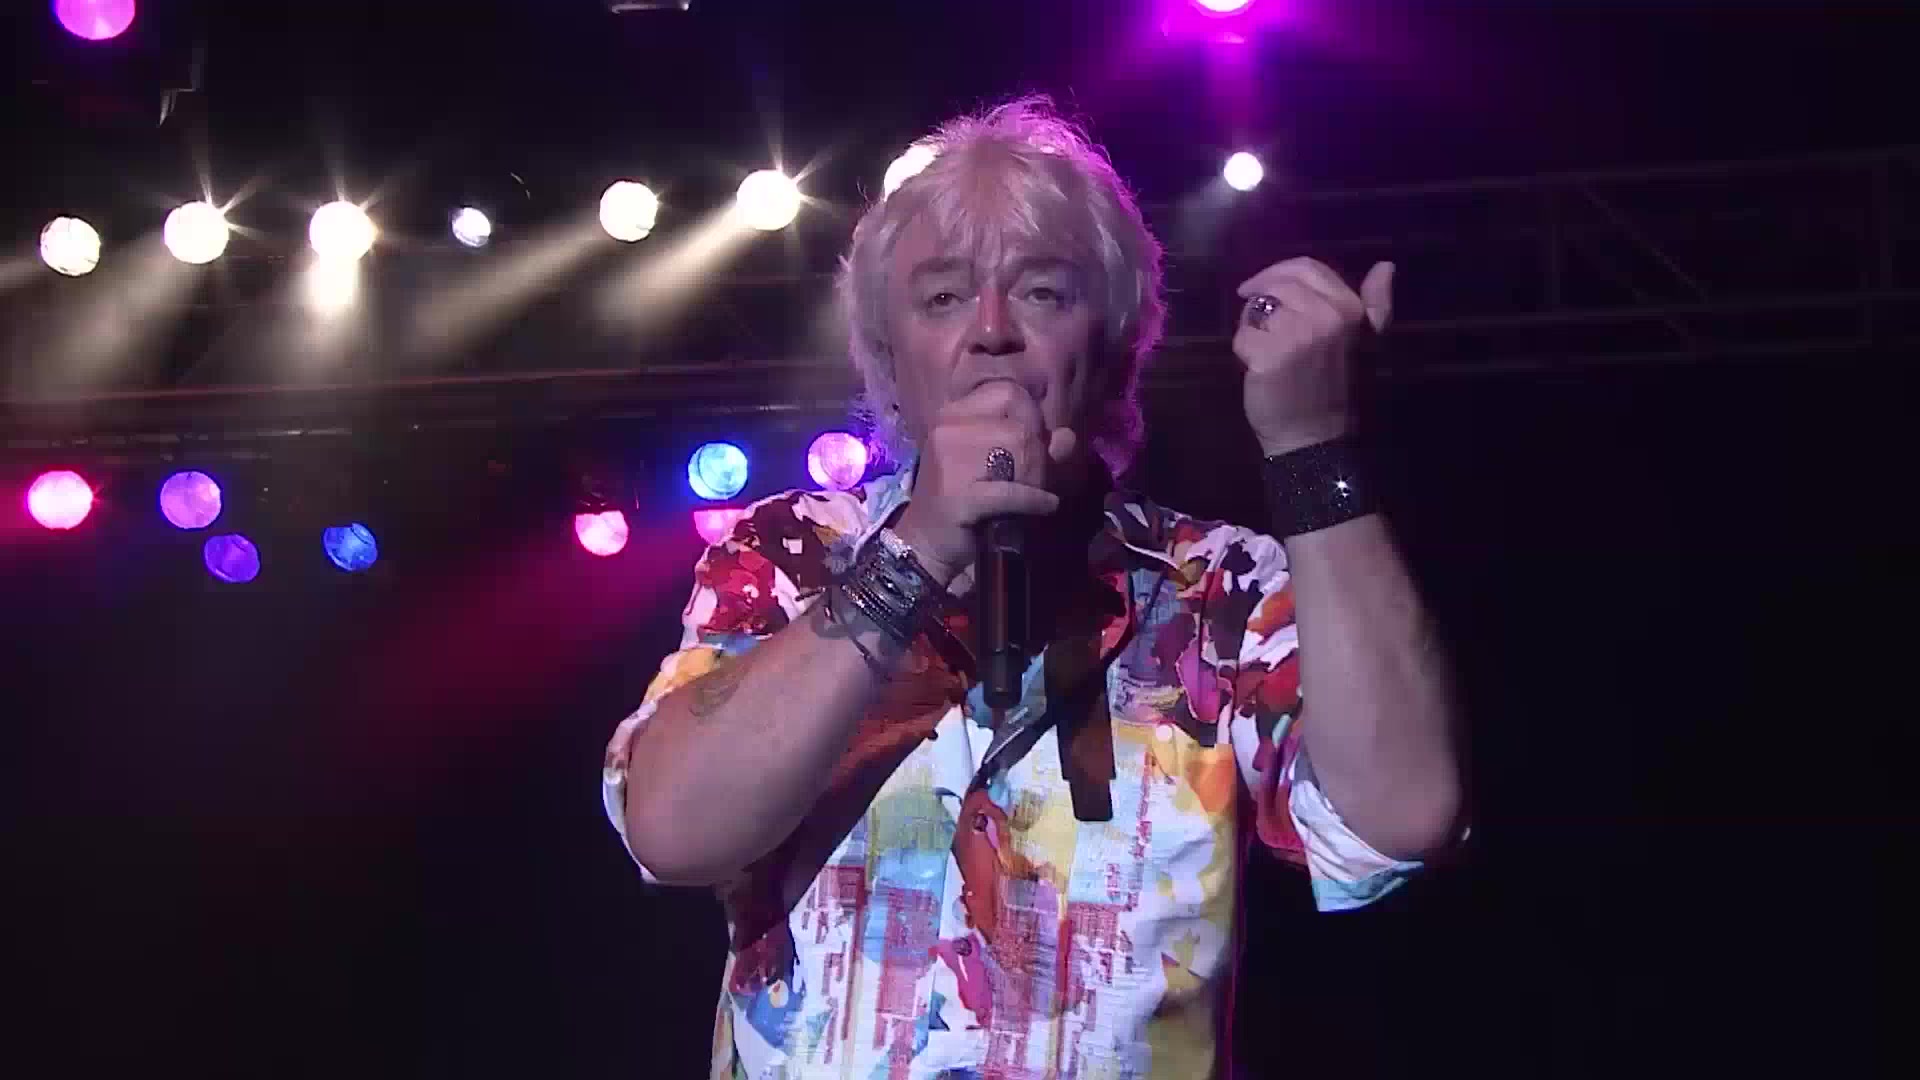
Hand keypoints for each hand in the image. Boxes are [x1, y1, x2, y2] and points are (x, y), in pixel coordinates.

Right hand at [891, 380, 1076, 584]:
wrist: (927, 545)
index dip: (1031, 418)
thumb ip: (1038, 449)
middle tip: (1034, 478)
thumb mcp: (1002, 467)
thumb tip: (1068, 436)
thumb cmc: (966, 502)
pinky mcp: (957, 496)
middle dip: (1038, 455)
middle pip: (1021, 426)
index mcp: (954, 414)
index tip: (1032, 444)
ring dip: (1037, 477)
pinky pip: (1012, 490)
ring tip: (1032, 492)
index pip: (1009, 393)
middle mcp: (948, 429)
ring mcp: (950, 461)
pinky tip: (1045, 506)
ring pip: (1019, 451)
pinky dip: (1035, 500)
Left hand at [1234, 257, 1393, 455]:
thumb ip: (1375, 304)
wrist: (1316, 437)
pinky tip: (1258, 368)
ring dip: (1253, 327)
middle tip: (1261, 325)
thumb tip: (1386, 265)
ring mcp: (1298, 335)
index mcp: (1350, 308)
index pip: (1307, 267)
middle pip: (1277, 285)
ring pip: (1257, 308)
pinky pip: (1243, 336)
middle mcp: (1327, 316)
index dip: (1278, 272)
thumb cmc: (1336, 388)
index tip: (1260, 287)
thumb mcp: (1365, 341)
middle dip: (1261, 300)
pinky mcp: (1270, 355)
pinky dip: (1244, 351)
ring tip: (1266, 350)